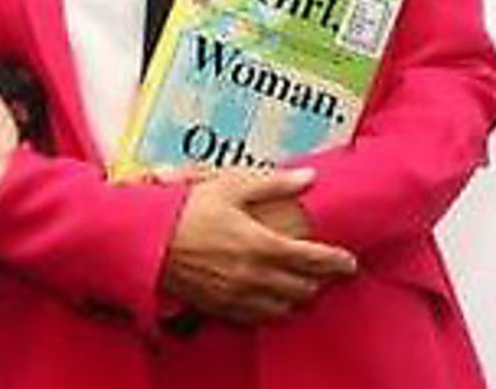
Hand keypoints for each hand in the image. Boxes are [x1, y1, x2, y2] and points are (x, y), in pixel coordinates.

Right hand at [160, 168, 357, 323]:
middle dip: (319, 281)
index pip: (313, 260)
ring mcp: (237, 296)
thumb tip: (308, 178)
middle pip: (303, 289)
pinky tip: (271, 299)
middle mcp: (254, 276)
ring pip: (283, 307)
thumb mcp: (229, 185)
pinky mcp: (220, 307)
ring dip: (297, 297)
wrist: (145, 242)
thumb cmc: (186, 209)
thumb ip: (272, 183)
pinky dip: (272, 310)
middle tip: (326, 271)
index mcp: (261, 245)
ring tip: (302, 285)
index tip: (350, 261)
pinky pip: (257, 317)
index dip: (337, 262)